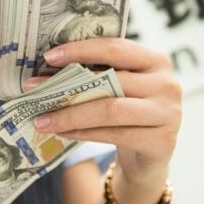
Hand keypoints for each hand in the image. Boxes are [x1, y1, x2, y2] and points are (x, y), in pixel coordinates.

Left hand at [29, 38, 181, 203]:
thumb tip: (49, 70)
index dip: (81, 50)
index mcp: (157, 61)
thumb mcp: (121, 89)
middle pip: (111, 80)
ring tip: (41, 118)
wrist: (150, 155)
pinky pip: (113, 135)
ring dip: (70, 114)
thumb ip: (99, 75)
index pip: (116, 48)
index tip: (48, 56)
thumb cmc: (130, 113)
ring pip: (109, 109)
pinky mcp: (162, 142)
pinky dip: (82, 133)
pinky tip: (61, 132)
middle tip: (34, 90)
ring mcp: (168, 114)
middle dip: (68, 86)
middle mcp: (167, 84)